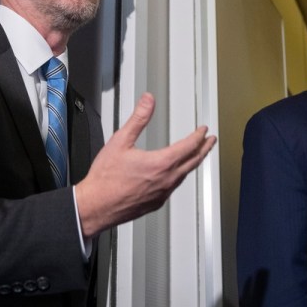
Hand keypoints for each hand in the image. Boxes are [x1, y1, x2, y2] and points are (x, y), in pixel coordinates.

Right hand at [75, 92, 216, 236]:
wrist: (96, 205)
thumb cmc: (105, 178)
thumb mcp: (120, 141)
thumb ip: (138, 118)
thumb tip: (148, 101)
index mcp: (160, 163)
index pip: (189, 146)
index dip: (198, 136)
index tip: (203, 130)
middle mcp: (166, 180)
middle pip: (193, 161)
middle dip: (204, 149)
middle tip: (211, 141)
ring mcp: (162, 194)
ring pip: (185, 175)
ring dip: (193, 162)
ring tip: (196, 155)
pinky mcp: (156, 203)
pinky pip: (174, 187)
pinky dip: (180, 176)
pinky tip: (176, 174)